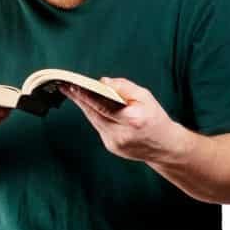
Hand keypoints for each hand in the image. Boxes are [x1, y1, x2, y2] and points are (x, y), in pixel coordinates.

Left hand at [60, 77, 181, 162]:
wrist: (164, 146)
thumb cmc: (155, 118)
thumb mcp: (145, 96)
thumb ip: (124, 87)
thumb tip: (102, 82)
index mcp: (133, 120)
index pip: (103, 106)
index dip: (85, 95)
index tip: (72, 85)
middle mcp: (121, 134)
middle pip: (94, 114)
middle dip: (79, 99)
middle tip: (65, 86)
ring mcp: (115, 143)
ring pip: (94, 120)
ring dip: (85, 106)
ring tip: (73, 92)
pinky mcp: (111, 147)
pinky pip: (99, 127)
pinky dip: (95, 115)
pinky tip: (89, 105)